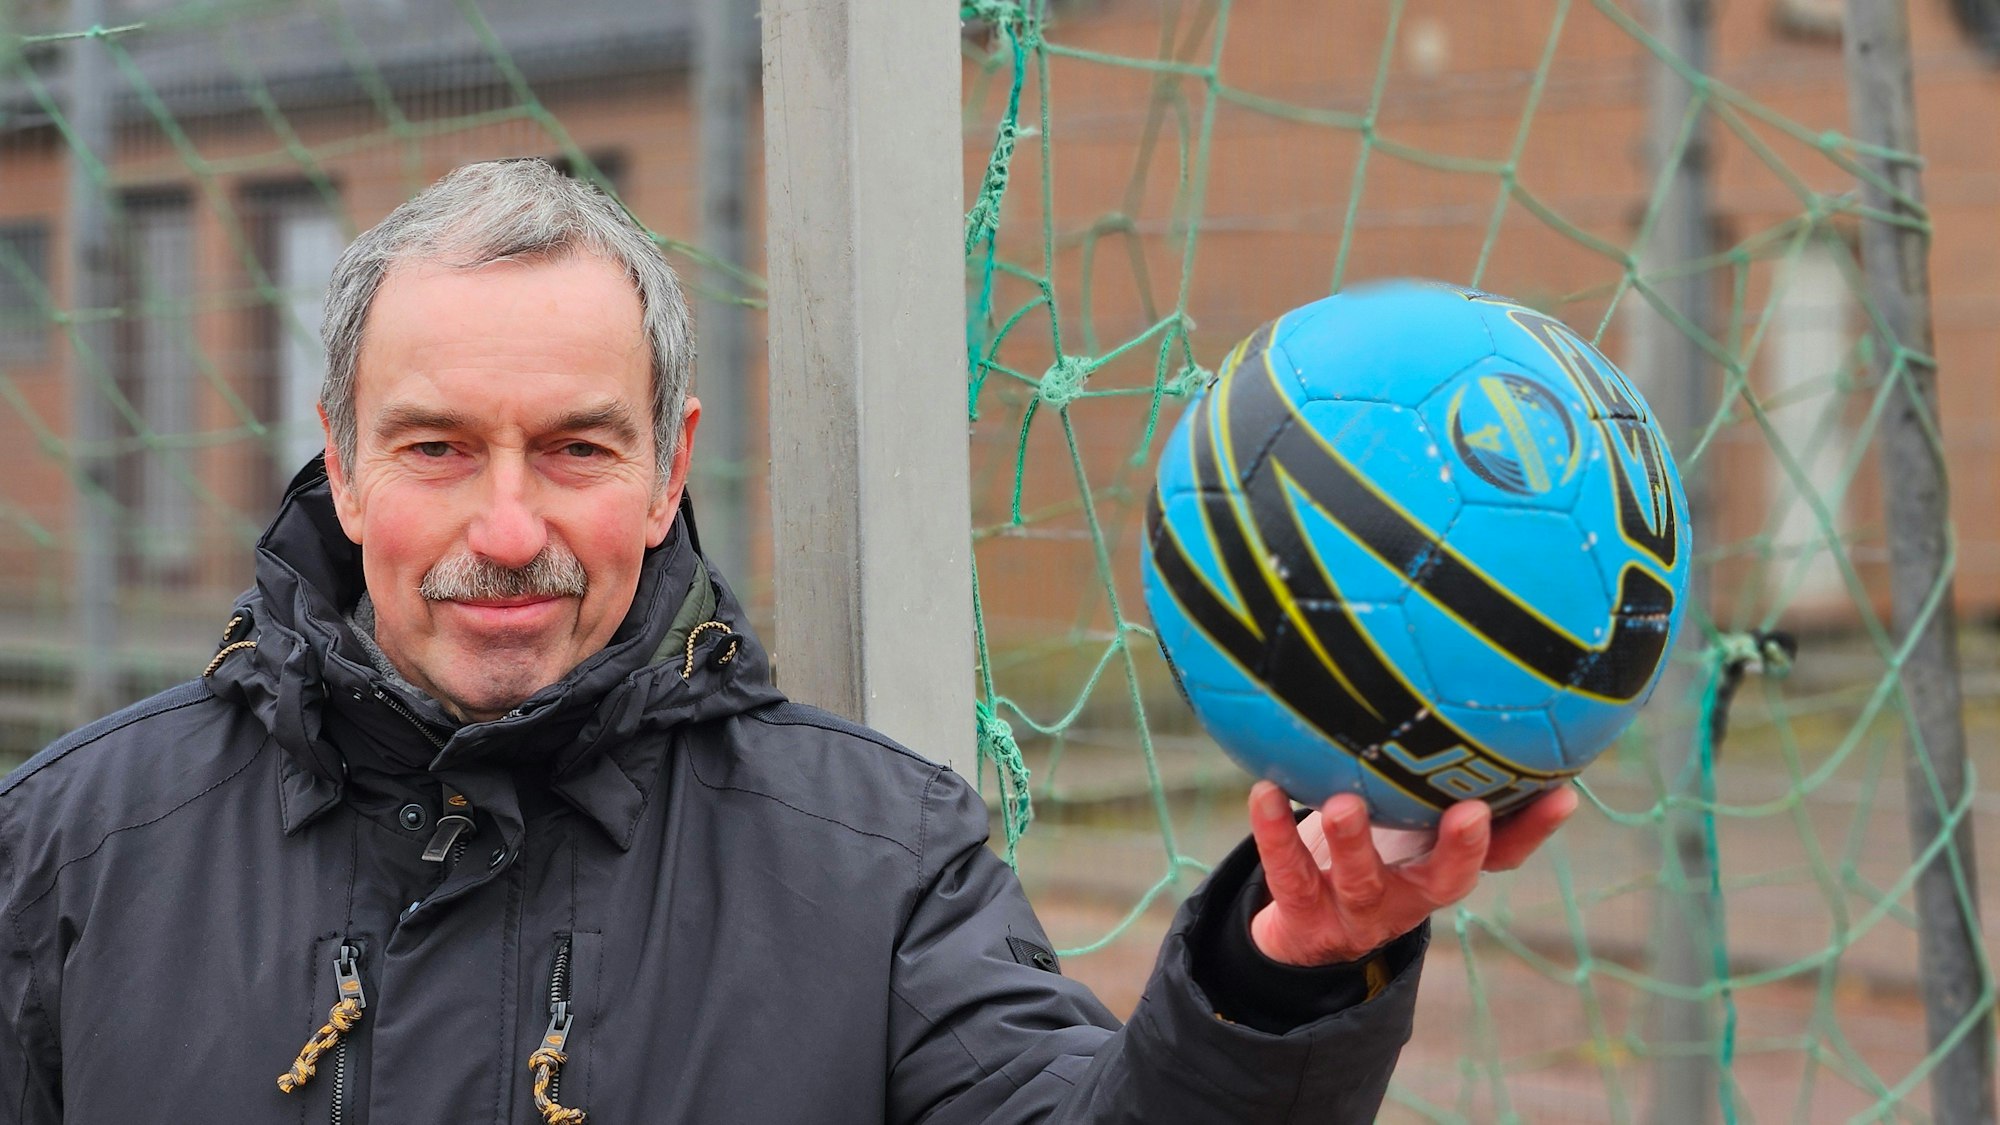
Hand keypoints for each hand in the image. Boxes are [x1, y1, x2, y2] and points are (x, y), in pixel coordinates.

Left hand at [1245, 781, 1577, 966]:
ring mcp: (1354, 910)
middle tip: (1471, 813)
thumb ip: (1444, 777)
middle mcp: (1407, 898)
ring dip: (1354, 842)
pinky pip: (1287, 870)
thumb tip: (1500, 699)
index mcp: (1442, 873)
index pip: (1502, 855)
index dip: (1533, 830)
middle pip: (1444, 882)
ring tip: (1346, 803)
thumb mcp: (1413, 824)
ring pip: (1359, 880)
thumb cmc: (1374, 851)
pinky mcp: (1301, 914)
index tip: (1560, 795)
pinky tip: (1264, 790)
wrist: (1305, 928)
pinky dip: (1273, 831)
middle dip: (1461, 850)